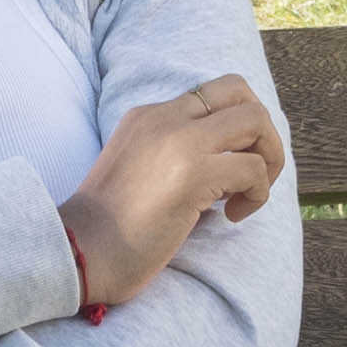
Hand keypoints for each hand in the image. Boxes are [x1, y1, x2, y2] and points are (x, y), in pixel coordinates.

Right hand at [63, 74, 285, 313]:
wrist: (79, 254)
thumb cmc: (107, 229)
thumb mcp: (138, 171)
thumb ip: (173, 156)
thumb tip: (225, 166)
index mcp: (148, 116)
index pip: (211, 94)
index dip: (235, 125)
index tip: (229, 164)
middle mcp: (164, 118)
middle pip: (240, 93)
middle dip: (262, 132)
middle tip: (254, 174)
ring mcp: (179, 142)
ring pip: (256, 121)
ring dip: (268, 160)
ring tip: (247, 196)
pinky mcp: (192, 174)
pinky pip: (253, 168)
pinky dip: (257, 194)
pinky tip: (232, 217)